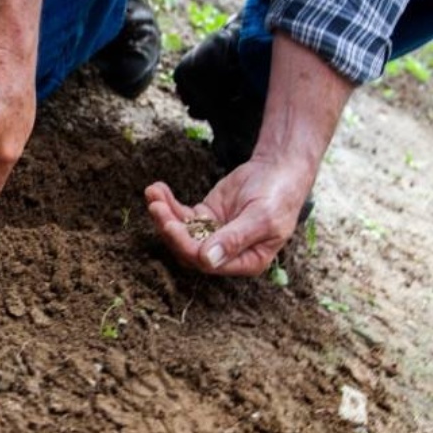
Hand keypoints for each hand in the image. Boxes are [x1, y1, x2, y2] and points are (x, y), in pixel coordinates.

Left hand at [144, 155, 314, 275]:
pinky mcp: (205, 217)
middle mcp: (226, 253)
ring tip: (152, 193)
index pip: (207, 263)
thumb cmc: (278, 196)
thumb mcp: (262, 218)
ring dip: (164, 214)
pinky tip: (157, 189)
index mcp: (245, 261)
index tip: (170, 225)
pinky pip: (181, 215)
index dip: (185, 246)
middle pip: (188, 249)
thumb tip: (207, 260)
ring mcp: (213, 235)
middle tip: (156, 207)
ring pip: (181, 232)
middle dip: (169, 228)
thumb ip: (235, 239)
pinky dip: (168, 203)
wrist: (279, 170)